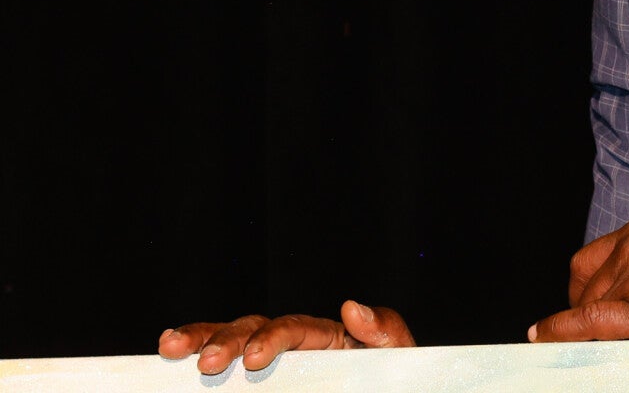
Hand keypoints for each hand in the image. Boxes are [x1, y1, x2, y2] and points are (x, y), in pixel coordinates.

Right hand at [157, 299, 413, 373]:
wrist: (386, 389)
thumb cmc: (393, 378)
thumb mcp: (399, 357)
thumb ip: (384, 332)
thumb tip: (351, 307)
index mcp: (328, 335)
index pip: (294, 327)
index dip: (272, 338)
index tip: (254, 359)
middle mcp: (294, 345)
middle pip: (252, 328)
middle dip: (225, 339)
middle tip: (205, 362)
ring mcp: (273, 368)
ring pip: (230, 343)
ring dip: (200, 340)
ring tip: (169, 348)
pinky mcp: (259, 387)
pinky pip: (228, 378)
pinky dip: (194, 371)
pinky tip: (166, 372)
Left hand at [529, 214, 628, 342]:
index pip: (591, 260)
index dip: (581, 287)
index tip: (580, 303)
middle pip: (584, 285)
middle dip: (581, 309)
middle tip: (588, 333)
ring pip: (587, 307)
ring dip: (582, 327)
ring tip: (586, 344)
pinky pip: (589, 323)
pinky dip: (562, 332)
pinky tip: (544, 339)